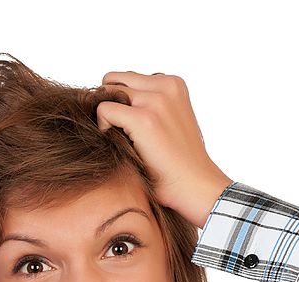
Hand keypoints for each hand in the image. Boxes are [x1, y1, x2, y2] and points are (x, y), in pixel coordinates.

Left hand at [96, 72, 232, 228]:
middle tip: (121, 132)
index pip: (129, 79)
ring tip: (123, 139)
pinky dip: (103, 127)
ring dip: (108, 116)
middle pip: (115, 81)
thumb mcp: (170, 119)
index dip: (123, 102)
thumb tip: (110, 93)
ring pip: (106, 93)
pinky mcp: (143, 119)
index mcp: (174, 84)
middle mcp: (166, 86)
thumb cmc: (178, 161)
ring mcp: (155, 101)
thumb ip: (150, 102)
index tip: (132, 127)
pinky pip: (103, 110)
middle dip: (111, 104)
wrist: (195, 186)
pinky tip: (120, 145)